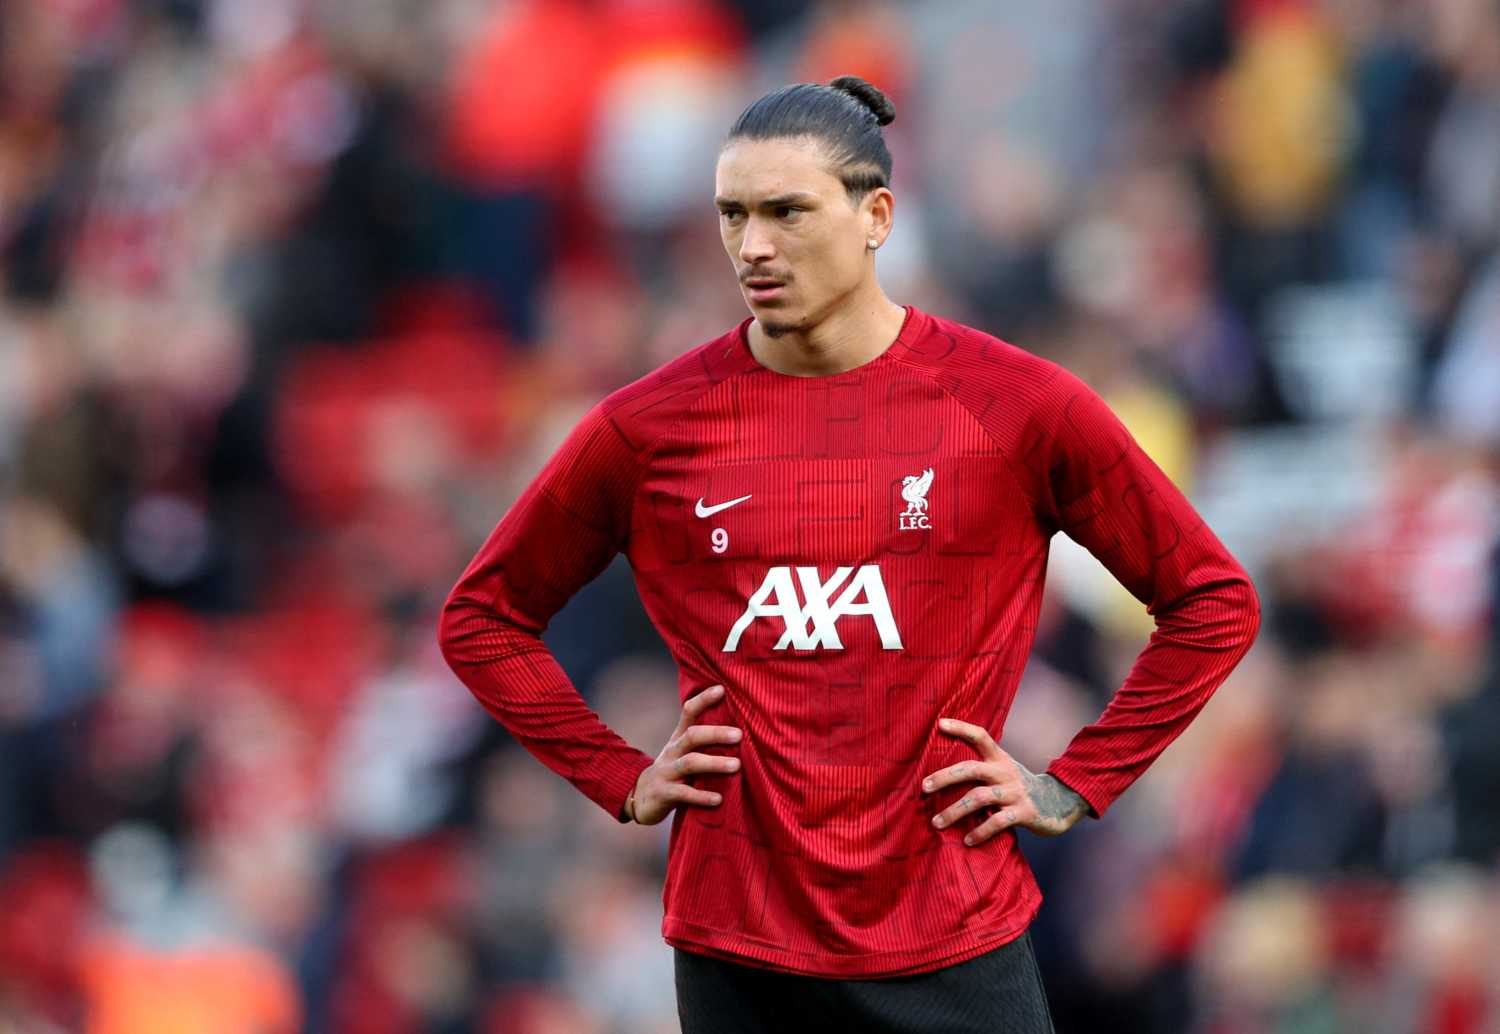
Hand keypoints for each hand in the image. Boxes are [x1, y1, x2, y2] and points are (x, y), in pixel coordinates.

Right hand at [629, 685, 741, 824]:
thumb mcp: (684, 752)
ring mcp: (666, 771)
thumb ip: (705, 742)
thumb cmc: (674, 771)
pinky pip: (684, 793)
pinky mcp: (664, 793)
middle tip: (739, 735)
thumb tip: (743, 730)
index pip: (689, 712)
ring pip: (690, 762)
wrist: (640, 796)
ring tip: (736, 765)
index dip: (703, 699)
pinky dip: (701, 796)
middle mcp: (672, 751)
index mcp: (679, 738)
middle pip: (692, 735)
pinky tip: (718, 799)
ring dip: (714, 763)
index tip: (721, 689)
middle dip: (716, 733)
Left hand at [921, 717, 1087, 843]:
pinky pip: (997, 822)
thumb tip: (943, 772)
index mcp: (1000, 759)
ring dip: (954, 811)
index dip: (961, 728)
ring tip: (937, 823)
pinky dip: (980, 831)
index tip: (940, 723)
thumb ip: (982, 768)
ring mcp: (1015, 792)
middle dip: (945, 777)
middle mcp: (1005, 772)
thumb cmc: (1020, 786)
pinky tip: (967, 840)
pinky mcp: (1024, 813)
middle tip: (924, 787)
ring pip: (979, 798)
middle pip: (970, 769)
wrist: (1060, 801)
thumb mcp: (1004, 770)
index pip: (980, 736)